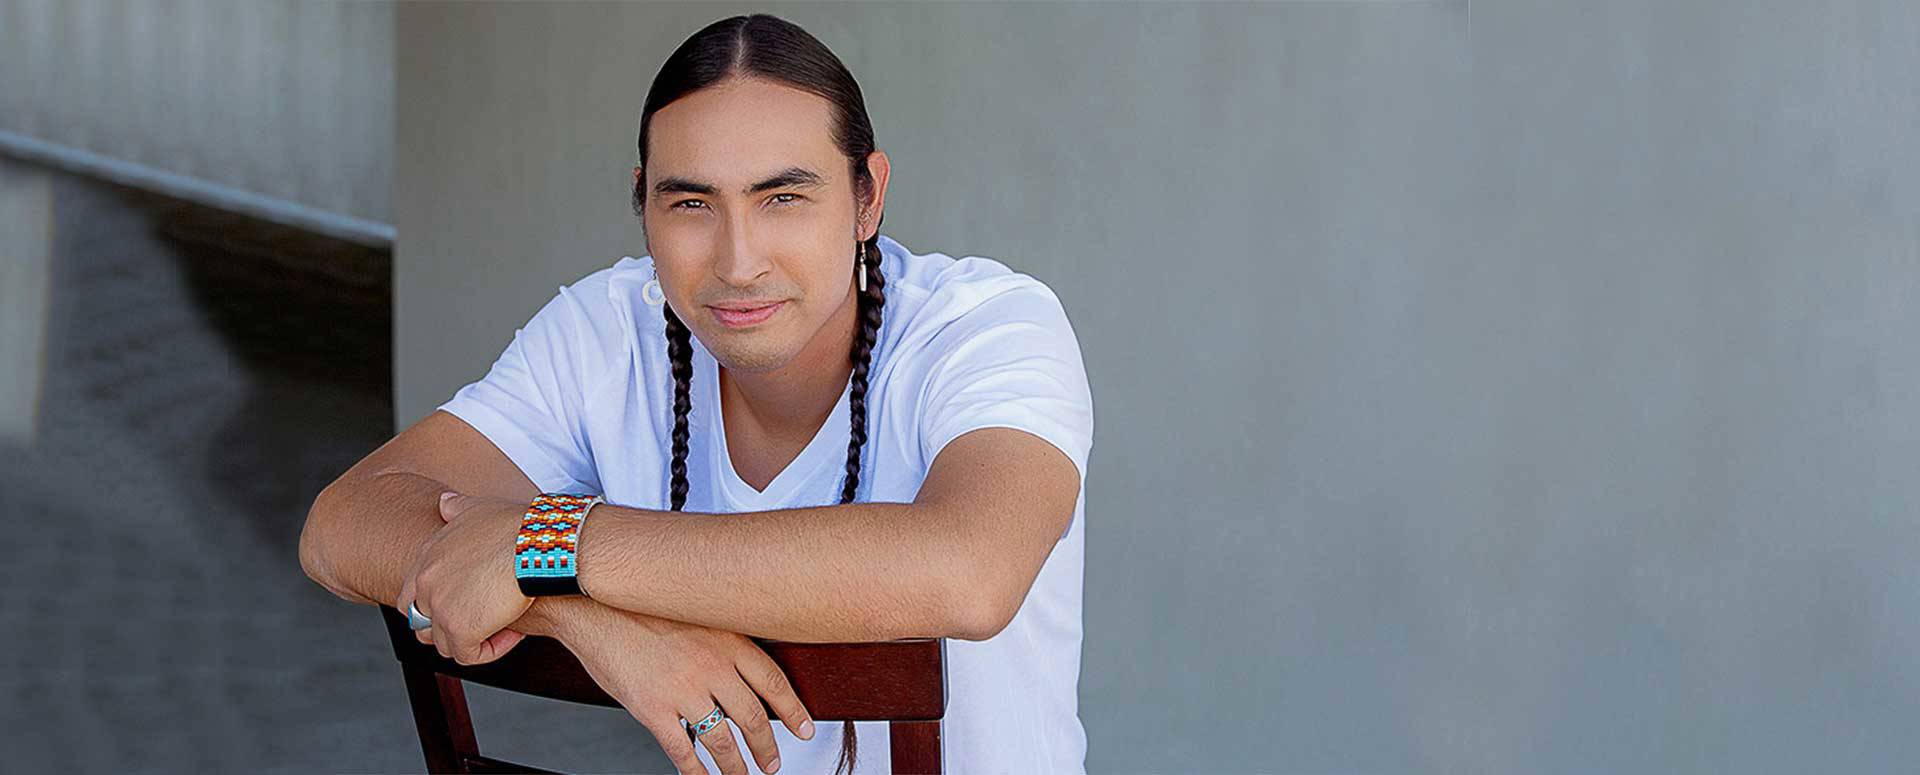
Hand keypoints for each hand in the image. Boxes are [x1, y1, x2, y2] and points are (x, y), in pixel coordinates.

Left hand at [396, 490, 532, 664]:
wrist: (539, 544)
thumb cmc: (517, 525)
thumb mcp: (479, 508)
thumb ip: (455, 508)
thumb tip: (444, 502)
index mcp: (426, 558)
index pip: (409, 597)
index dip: (434, 608)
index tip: (463, 606)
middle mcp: (425, 583)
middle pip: (421, 624)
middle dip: (448, 628)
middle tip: (479, 623)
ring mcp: (439, 608)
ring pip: (445, 643)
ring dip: (473, 640)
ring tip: (502, 627)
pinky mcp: (460, 629)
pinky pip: (469, 654)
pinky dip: (490, 650)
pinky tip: (512, 634)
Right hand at [557, 603, 816, 774]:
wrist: (593, 606)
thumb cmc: (642, 608)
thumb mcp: (696, 613)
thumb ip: (722, 642)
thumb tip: (744, 673)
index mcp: (727, 640)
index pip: (773, 682)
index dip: (794, 710)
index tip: (806, 729)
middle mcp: (711, 666)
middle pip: (753, 717)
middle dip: (767, 746)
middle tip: (773, 763)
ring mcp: (682, 690)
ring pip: (722, 740)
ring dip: (736, 765)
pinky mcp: (652, 710)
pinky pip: (682, 750)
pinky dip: (696, 772)